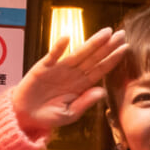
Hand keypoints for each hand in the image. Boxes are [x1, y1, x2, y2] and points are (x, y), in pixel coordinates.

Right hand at [10, 28, 129, 136]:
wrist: (24, 116)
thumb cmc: (48, 116)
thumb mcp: (69, 114)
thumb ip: (85, 103)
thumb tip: (103, 91)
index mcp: (81, 85)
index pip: (100, 70)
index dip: (112, 59)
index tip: (125, 48)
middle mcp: (72, 74)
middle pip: (93, 58)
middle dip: (107, 46)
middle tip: (121, 34)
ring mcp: (58, 69)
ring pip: (78, 54)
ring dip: (91, 43)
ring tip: (105, 33)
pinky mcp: (42, 68)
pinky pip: (52, 55)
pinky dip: (59, 47)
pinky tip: (67, 38)